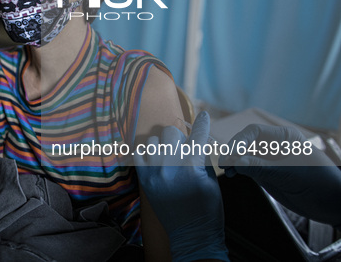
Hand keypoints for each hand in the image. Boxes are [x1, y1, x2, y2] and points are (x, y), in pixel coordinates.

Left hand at [135, 112, 228, 260]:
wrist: (192, 235)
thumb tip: (196, 141)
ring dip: (163, 145)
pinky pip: (139, 154)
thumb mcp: (212, 182)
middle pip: (171, 133)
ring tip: (169, 156)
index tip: (203, 115)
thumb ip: (202, 158)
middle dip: (179, 137)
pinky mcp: (145, 181)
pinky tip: (156, 159)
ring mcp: (154, 173)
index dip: (202, 124)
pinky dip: (147, 153)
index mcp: (191, 167)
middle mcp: (170, 167)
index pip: (198, 136)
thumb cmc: (208, 210)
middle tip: (183, 147)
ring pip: (154, 141)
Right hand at [218, 124, 340, 226]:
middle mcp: (275, 145)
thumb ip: (262, 167)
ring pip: (244, 154)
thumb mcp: (291, 174)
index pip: (254, 132)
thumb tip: (235, 161)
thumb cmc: (320, 183)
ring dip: (233, 160)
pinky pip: (247, 167)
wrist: (333, 204)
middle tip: (223, 163)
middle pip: (246, 141)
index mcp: (285, 137)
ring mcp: (270, 159)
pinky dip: (237, 169)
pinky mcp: (266, 173)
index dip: (239, 141)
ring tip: (226, 170)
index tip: (230, 154)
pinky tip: (232, 174)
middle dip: (233, 150)